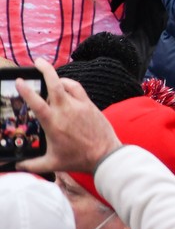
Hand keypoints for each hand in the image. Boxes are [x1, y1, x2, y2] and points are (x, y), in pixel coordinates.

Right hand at [16, 59, 120, 174]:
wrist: (105, 155)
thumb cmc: (78, 159)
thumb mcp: (51, 163)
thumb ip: (31, 164)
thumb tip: (16, 166)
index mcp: (53, 123)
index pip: (36, 103)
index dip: (27, 90)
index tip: (19, 80)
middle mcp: (66, 110)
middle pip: (55, 84)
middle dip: (45, 70)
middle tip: (37, 62)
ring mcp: (80, 106)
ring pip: (68, 84)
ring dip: (58, 77)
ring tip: (50, 77)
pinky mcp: (90, 105)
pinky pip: (78, 89)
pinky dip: (70, 84)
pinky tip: (65, 86)